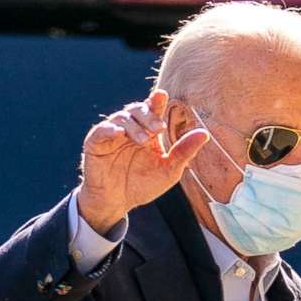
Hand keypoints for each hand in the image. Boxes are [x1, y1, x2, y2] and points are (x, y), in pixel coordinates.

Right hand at [76, 90, 210, 235]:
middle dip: (148, 115)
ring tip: (144, 141)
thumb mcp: (168, 170)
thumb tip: (204, 133)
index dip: (156, 101)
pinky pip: (100, 130)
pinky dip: (110, 129)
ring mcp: (112, 135)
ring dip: (134, 126)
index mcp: (147, 131)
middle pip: (137, 109)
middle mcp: (130, 129)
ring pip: (121, 117)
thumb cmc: (142, 186)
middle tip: (159, 129)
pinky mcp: (95, 143)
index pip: (152, 109)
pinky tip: (119, 134)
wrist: (116, 203)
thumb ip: (184, 151)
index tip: (161, 97)